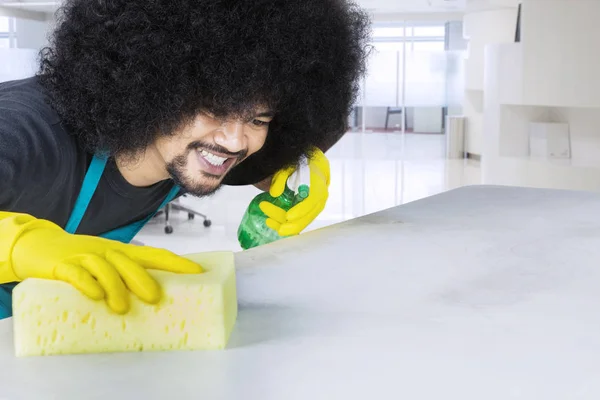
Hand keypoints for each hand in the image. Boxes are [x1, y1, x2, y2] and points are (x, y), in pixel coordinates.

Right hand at [4, 213, 201, 313]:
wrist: (38, 247)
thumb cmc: (80, 260)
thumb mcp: (108, 266)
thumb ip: (128, 279)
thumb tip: (159, 300)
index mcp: (123, 253)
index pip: (155, 255)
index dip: (177, 263)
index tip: (198, 273)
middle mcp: (107, 252)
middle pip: (130, 262)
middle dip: (144, 279)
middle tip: (155, 298)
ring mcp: (84, 257)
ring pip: (104, 268)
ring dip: (115, 287)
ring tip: (121, 308)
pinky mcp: (63, 265)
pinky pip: (76, 274)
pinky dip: (86, 284)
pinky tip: (94, 296)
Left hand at [259, 148, 329, 235]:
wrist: (313, 166)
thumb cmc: (300, 165)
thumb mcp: (289, 167)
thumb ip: (281, 178)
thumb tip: (273, 193)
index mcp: (318, 185)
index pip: (312, 201)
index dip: (301, 210)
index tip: (287, 217)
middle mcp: (320, 199)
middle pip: (308, 216)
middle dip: (292, 225)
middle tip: (274, 225)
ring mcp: (316, 207)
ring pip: (303, 222)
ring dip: (286, 225)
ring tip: (268, 221)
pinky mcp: (310, 211)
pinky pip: (301, 222)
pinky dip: (288, 225)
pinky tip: (274, 223)